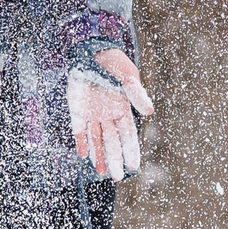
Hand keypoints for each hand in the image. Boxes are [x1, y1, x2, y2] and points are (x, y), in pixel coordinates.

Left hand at [67, 53, 152, 178]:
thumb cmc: (113, 62)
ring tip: (102, 173)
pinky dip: (81, 142)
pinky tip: (83, 156)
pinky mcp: (76, 110)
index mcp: (122, 109)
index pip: (128, 135)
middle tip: (117, 177)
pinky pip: (78, 130)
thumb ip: (137, 94)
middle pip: (112, 142)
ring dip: (99, 156)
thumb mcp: (128, 77)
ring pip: (96, 140)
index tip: (134, 167)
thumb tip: (151, 112)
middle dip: (115, 159)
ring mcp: (91, 114)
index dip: (131, 151)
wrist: (90, 51)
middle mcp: (107, 115)